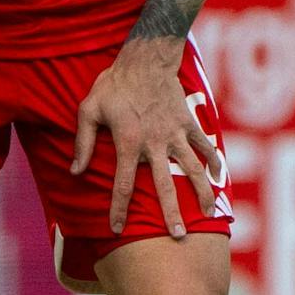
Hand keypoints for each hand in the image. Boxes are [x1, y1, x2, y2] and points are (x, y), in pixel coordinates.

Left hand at [71, 44, 217, 238]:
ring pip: (192, 168)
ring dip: (201, 192)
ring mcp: (175, 133)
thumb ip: (83, 143)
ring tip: (209, 213)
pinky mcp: (188, 123)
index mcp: (128, 142)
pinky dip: (213, 160)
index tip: (117, 229)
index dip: (119, 209)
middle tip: (177, 236)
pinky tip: (220, 177)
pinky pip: (204, 145)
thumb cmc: (113, 85)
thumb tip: (74, 172)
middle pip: (165, 185)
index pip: (122, 184)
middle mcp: (154, 143)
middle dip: (171, 212)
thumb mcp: (88, 110)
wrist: (146, 57)